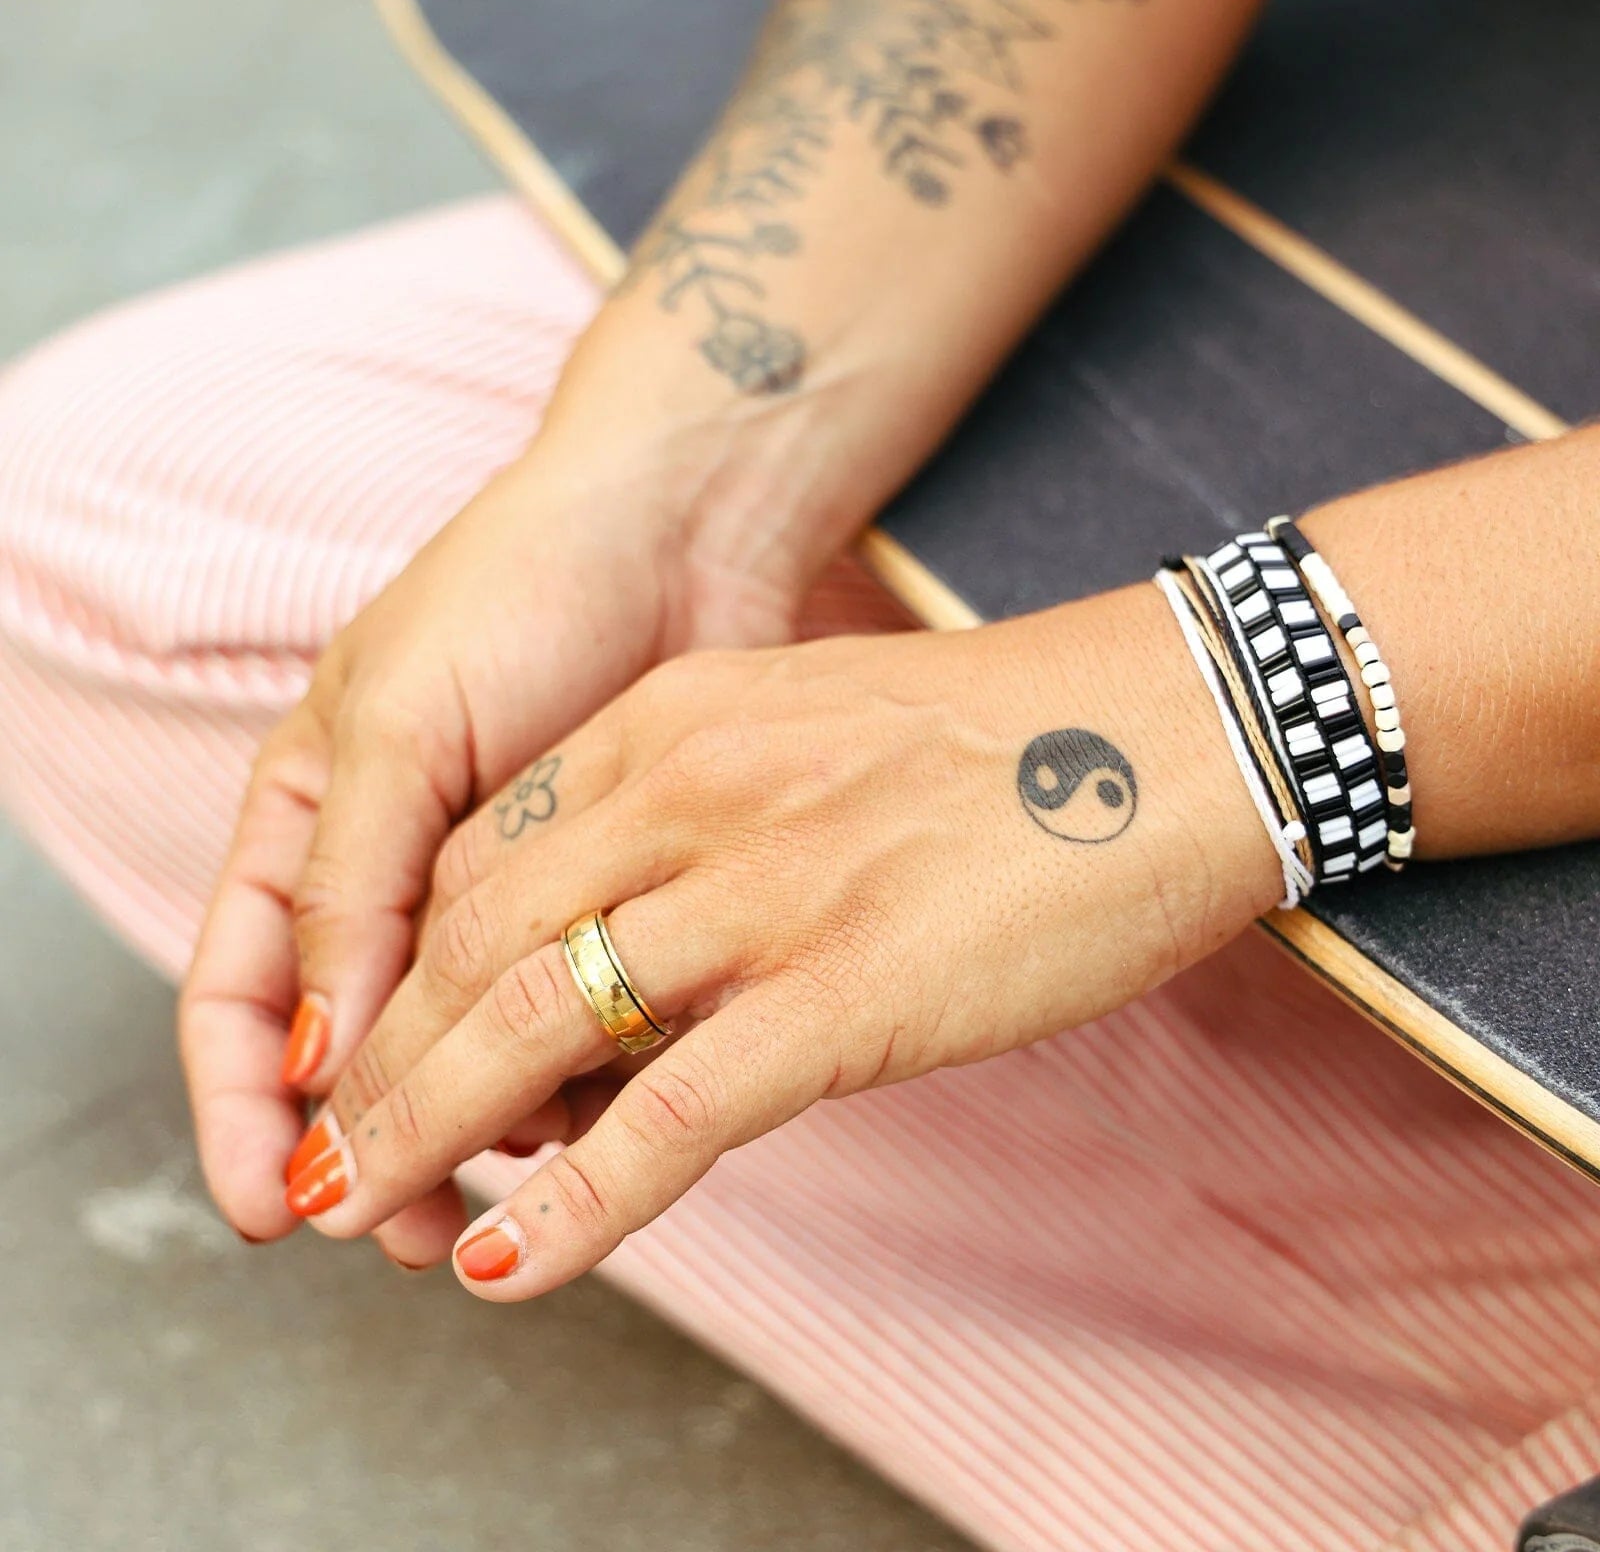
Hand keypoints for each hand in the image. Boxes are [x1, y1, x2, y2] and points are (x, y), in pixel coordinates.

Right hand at [178, 419, 904, 1247]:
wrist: (679, 527)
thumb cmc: (522, 590)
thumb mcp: (407, 724)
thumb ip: (357, 887)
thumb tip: (320, 1059)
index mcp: (309, 822)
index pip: (239, 994)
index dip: (243, 1108)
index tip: (273, 1204)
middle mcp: (394, 870)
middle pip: (346, 1049)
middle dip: (364, 1144)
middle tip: (402, 1229)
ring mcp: (496, 891)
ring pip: (457, 1047)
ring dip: (469, 1120)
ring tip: (511, 1168)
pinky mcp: (594, 896)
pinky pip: (563, 1011)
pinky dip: (566, 1068)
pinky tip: (596, 1101)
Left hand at [283, 582, 1279, 1296]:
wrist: (1169, 726)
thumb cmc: (1006, 739)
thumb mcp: (808, 735)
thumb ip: (704, 816)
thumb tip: (643, 948)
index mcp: (675, 723)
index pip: (486, 855)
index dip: (413, 966)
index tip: (390, 1044)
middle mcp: (688, 794)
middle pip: (473, 941)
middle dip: (383, 1060)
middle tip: (333, 1148)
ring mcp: (760, 893)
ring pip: (534, 1026)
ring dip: (427, 1133)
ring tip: (364, 1213)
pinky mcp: (841, 992)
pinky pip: (671, 1116)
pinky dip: (574, 1204)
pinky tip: (510, 1268)